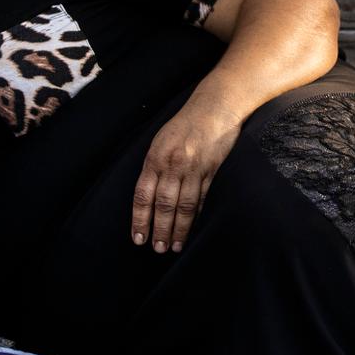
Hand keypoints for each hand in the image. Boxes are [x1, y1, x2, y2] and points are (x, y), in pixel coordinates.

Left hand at [131, 101, 240, 252]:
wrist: (216, 105)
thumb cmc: (186, 123)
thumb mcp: (161, 141)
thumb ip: (154, 166)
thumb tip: (148, 196)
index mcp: (155, 157)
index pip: (143, 195)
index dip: (140, 219)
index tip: (138, 238)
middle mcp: (173, 164)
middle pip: (164, 205)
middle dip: (160, 230)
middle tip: (158, 249)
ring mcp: (194, 168)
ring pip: (184, 205)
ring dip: (179, 229)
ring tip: (176, 246)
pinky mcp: (212, 169)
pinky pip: (202, 197)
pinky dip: (196, 215)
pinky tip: (193, 227)